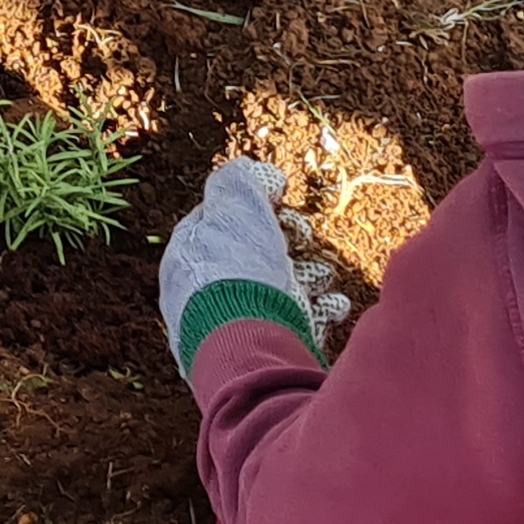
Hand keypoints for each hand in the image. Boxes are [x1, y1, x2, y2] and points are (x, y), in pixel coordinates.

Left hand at [160, 156, 342, 370]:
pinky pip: (295, 323)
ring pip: (278, 289)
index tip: (281, 204)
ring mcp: (232, 324)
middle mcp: (205, 293)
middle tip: (304, 238)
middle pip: (253, 256)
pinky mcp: (261, 351)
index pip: (220, 220)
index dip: (255, 208)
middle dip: (287, 243)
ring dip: (308, 276)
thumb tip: (256, 172)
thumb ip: (242, 182)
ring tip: (322, 276)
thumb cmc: (238, 274)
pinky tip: (333, 305)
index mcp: (190, 256)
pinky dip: (319, 310)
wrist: (249, 349)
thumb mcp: (236, 209)